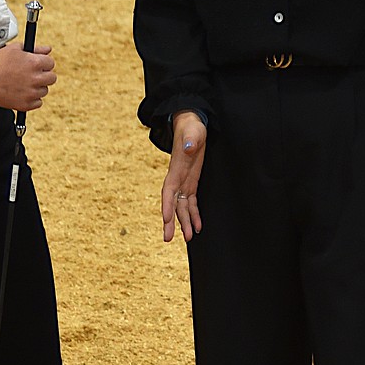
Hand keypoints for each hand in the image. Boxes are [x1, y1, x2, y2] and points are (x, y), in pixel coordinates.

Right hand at [0, 42, 55, 109]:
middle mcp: (35, 78)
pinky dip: (32, 99)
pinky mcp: (25, 104)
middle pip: (52, 78)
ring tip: (23, 83)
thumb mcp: (15, 49)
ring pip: (44, 90)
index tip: (38, 64)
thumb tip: (48, 49)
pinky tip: (22, 92)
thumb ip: (35, 49)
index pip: (51, 63)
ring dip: (37, 87)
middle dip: (44, 75)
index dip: (43, 63)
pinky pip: (38, 103)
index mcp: (34, 63)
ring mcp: (30, 93)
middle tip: (33, 74)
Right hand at [161, 110, 205, 242]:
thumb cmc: (192, 128)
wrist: (191, 125)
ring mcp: (183, 182)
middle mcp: (177, 179)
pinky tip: (198, 226)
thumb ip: (190, 141)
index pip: (168, 191)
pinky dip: (194, 214)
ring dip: (184, 222)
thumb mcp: (193, 133)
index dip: (166, 205)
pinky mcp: (191, 182)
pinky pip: (191, 202)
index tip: (166, 220)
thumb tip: (188, 148)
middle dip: (170, 222)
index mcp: (175, 170)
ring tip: (188, 238)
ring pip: (181, 207)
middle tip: (168, 239)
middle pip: (172, 204)